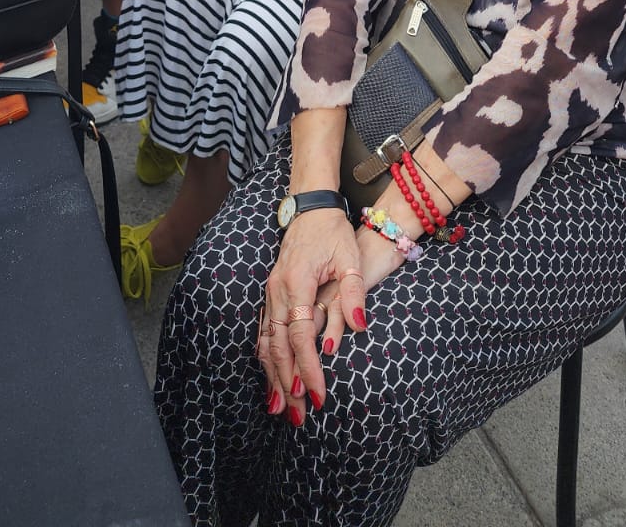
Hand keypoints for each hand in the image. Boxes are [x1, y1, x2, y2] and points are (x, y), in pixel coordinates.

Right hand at [257, 210, 375, 423]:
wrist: (311, 208)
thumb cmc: (333, 232)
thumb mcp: (350, 258)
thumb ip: (354, 292)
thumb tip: (359, 327)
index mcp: (297, 283)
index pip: (300, 336)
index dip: (309, 369)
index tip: (318, 397)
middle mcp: (278, 291)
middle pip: (279, 347)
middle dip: (289, 384)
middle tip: (300, 417)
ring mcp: (271, 293)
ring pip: (267, 343)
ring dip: (274, 377)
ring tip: (282, 409)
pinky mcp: (271, 294)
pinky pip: (265, 333)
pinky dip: (267, 359)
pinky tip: (271, 379)